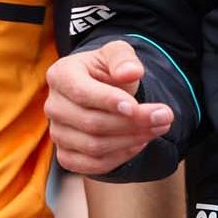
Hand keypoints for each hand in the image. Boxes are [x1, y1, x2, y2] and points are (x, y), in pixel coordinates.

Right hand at [46, 41, 173, 174]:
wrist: (101, 91)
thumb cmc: (107, 70)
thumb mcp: (117, 53)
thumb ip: (123, 58)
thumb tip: (131, 72)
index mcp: (60, 75)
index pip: (82, 92)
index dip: (109, 101)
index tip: (136, 106)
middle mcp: (53, 106)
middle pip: (91, 123)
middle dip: (132, 122)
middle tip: (164, 116)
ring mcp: (57, 133)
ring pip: (94, 146)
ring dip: (131, 140)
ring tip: (158, 128)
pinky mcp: (65, 155)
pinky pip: (92, 165)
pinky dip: (119, 157)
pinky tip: (139, 142)